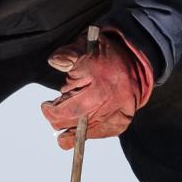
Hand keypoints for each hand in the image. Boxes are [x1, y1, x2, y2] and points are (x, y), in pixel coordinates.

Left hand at [40, 29, 153, 147]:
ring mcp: (118, 114)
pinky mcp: (122, 122)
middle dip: (60, 118)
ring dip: (71, 127)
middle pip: (76, 122)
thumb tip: (54, 61)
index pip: (70, 109)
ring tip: (65, 119)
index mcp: (100, 82)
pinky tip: (78, 127)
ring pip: (86, 131)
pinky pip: (98, 133)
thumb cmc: (106, 56)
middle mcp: (111, 101)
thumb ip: (67, 55)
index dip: (53, 112)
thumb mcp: (85, 48)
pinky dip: (86, 132)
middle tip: (56, 108)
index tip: (46, 106)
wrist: (135, 63)